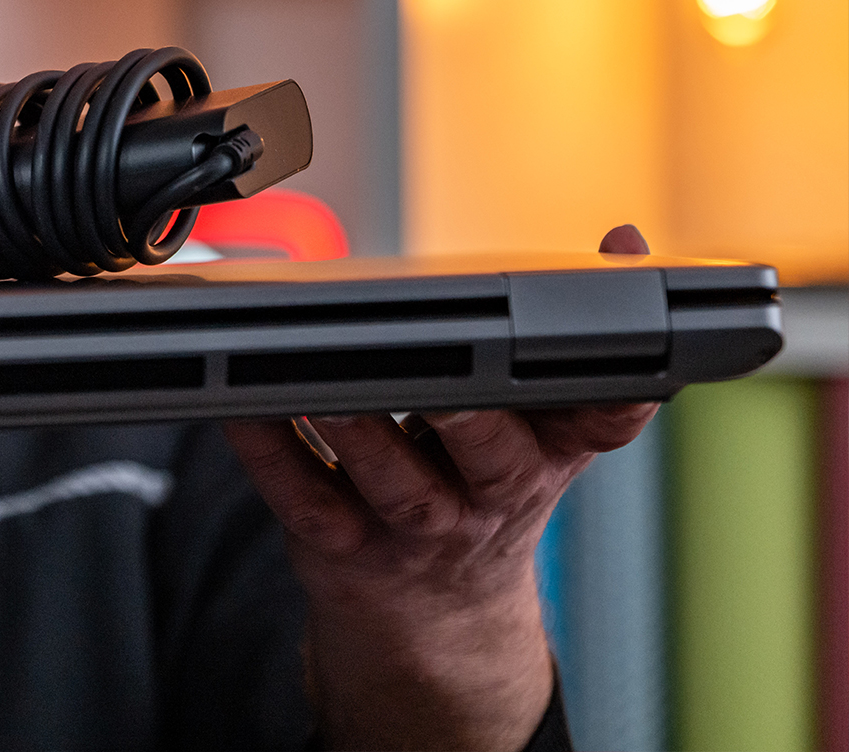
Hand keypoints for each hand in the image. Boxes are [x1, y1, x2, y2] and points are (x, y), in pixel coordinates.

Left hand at [222, 225, 657, 750]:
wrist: (436, 622)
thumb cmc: (481, 492)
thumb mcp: (544, 430)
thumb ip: (572, 339)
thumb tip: (622, 244)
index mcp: (550, 453)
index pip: (605, 422)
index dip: (615, 389)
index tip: (596, 341)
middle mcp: (491, 496)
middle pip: (493, 455)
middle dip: (470, 408)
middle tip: (438, 355)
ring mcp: (415, 528)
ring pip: (394, 481)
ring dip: (361, 429)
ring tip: (327, 378)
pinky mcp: (341, 545)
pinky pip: (302, 495)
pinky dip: (270, 450)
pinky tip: (243, 405)